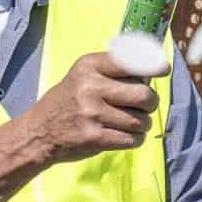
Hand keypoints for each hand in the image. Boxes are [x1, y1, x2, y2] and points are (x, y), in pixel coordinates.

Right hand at [21, 51, 157, 166]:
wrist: (39, 132)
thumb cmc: (68, 101)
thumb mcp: (82, 76)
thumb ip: (111, 71)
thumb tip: (151, 71)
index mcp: (89, 66)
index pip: (129, 62)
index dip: (152, 66)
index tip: (163, 69)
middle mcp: (90, 88)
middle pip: (143, 95)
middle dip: (151, 102)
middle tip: (146, 105)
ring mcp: (92, 114)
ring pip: (141, 121)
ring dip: (143, 124)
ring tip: (132, 123)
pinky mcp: (94, 138)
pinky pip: (132, 139)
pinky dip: (135, 139)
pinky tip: (126, 135)